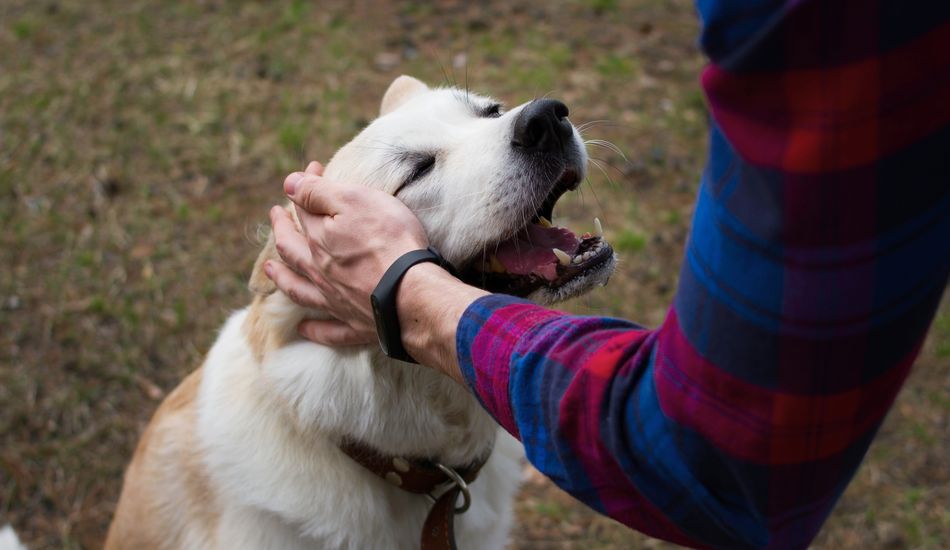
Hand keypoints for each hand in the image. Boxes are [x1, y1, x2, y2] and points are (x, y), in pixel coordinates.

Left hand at [265, 161, 428, 345]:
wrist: (412, 292)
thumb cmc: (388, 241)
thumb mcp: (354, 201)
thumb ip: (318, 192)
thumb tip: (288, 183)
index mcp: (319, 240)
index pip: (304, 209)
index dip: (304, 188)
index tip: (312, 168)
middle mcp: (321, 271)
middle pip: (293, 250)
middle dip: (282, 230)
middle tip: (275, 216)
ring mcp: (336, 300)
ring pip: (300, 289)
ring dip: (283, 278)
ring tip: (271, 270)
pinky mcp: (356, 323)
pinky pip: (328, 331)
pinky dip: (314, 330)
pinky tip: (303, 330)